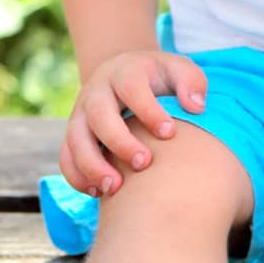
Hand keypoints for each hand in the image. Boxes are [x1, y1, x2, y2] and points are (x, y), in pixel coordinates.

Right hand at [59, 49, 207, 198]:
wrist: (124, 74)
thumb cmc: (159, 78)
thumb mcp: (178, 69)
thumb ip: (192, 82)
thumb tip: (196, 108)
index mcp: (125, 72)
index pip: (131, 87)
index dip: (148, 111)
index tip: (169, 133)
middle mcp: (97, 91)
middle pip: (99, 115)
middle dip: (120, 142)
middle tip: (145, 163)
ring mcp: (80, 114)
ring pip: (76, 139)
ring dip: (92, 166)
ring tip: (116, 188)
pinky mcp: (73, 135)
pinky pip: (66, 157)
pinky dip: (77, 177)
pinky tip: (98, 193)